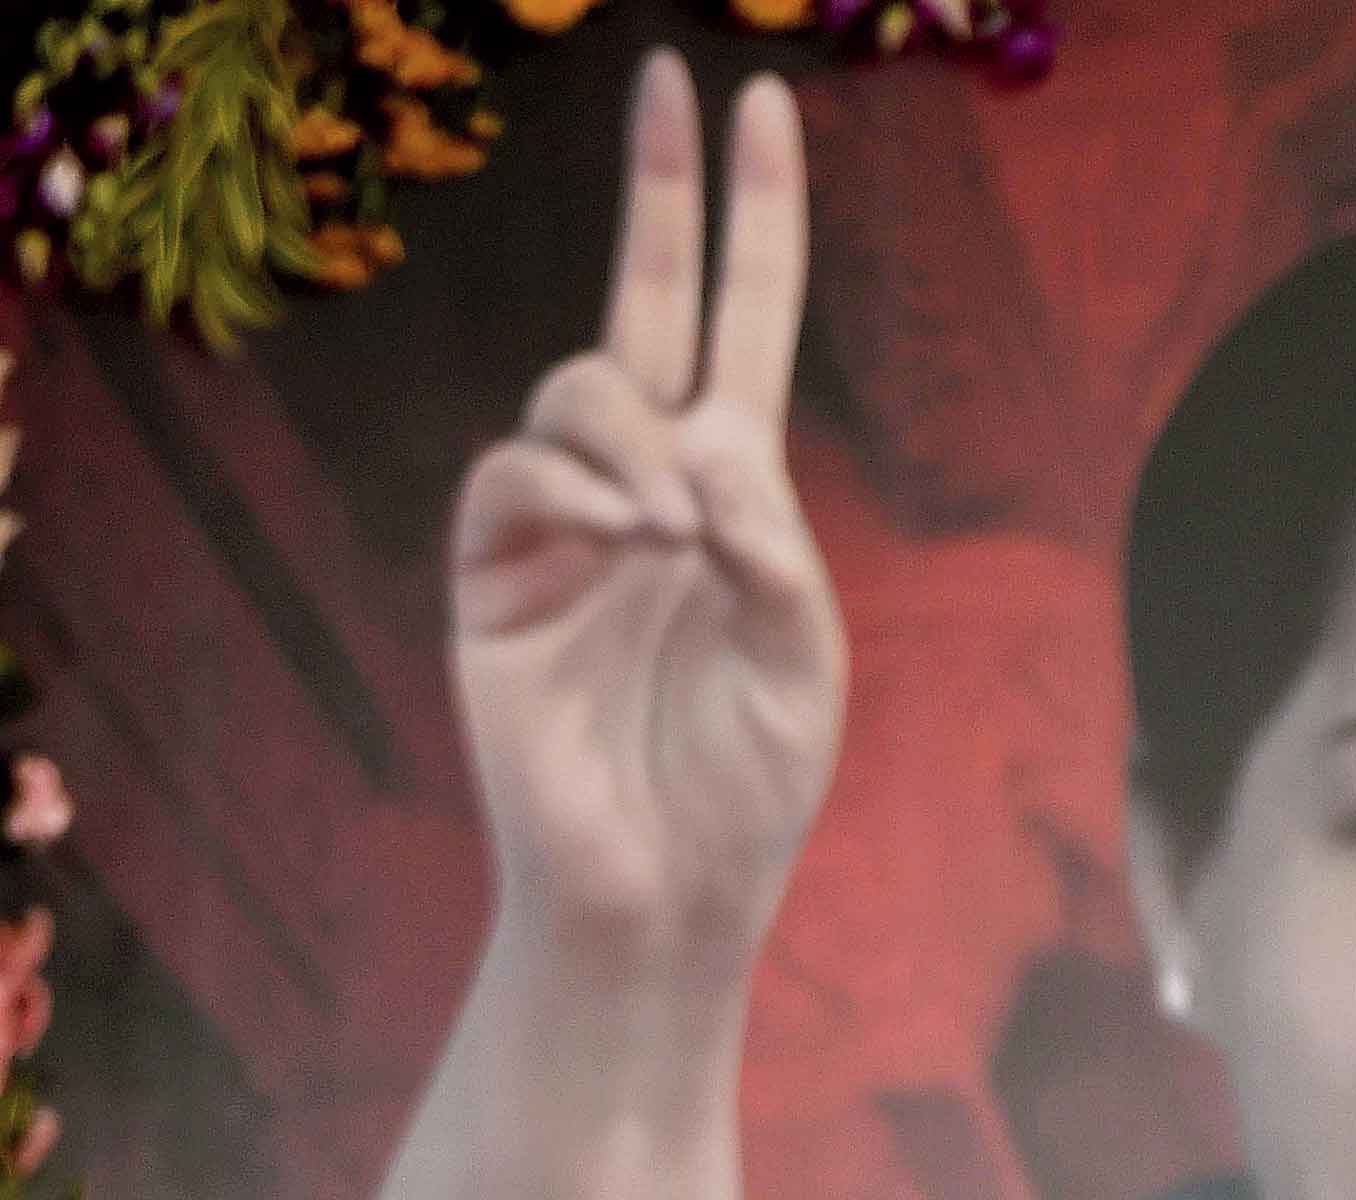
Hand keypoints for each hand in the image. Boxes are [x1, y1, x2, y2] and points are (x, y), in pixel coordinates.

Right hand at [451, 53, 848, 964]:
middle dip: (660, 200)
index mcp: (733, 503)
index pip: (742, 332)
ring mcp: (564, 530)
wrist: (663, 897)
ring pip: (581, 394)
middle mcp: (644, 492)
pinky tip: (623, 538)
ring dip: (635, 439)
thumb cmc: (743, 794)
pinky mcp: (495, 579)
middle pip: (645, 311)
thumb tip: (703, 443)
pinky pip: (516, 476)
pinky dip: (573, 487)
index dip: (753, 225)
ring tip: (673, 536)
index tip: (757, 109)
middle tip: (670, 87)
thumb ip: (772, 545)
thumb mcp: (801, 663)